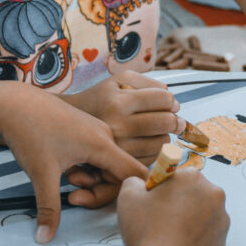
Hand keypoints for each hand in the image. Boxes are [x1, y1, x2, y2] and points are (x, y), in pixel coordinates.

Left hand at [0, 83, 146, 243]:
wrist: (11, 103)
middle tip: (71, 194)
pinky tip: (65, 166)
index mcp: (102, 144)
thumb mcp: (41, 174)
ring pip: (107, 166)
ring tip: (66, 177)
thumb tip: (45, 238)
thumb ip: (49, 209)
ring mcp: (96, 132)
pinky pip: (98, 157)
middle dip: (98, 191)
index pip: (135, 174)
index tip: (113, 204)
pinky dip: (85, 168)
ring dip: (90, 179)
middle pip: (119, 175)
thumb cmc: (29, 132)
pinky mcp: (87, 131)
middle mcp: (105, 136)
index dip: (131, 194)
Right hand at [62, 71, 183, 164]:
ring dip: (165, 135)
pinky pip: (152, 158)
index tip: (171, 104)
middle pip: (166, 122)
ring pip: (162, 142)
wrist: (70, 125)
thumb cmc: (100, 99)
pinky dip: (155, 150)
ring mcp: (119, 148)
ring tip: (156, 130)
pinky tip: (146, 142)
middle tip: (174, 119)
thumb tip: (172, 100)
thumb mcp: (119, 81)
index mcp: (119, 103)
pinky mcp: (120, 164)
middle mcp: (118, 126)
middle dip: (175, 120)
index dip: (171, 101)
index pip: (163, 99)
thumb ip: (148, 83)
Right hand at [117, 169, 228, 245]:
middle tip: (159, 220)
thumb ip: (134, 181)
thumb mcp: (128, 196)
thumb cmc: (147, 232)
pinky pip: (207, 235)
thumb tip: (140, 184)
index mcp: (193, 178)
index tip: (153, 202)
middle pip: (193, 193)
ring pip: (202, 214)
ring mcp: (222, 220)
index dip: (162, 188)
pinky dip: (195, 239)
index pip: (177, 175)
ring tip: (168, 237)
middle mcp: (213, 195)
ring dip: (188, 220)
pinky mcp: (223, 242)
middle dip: (178, 202)